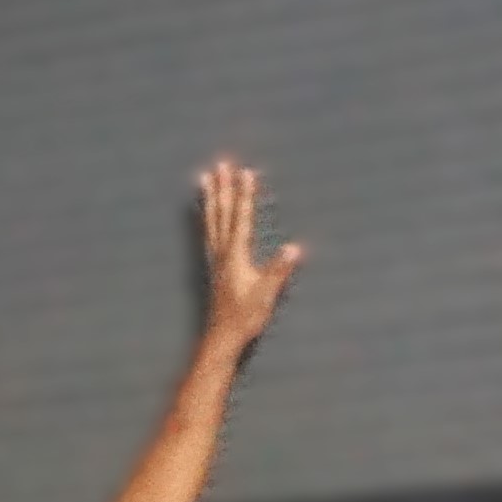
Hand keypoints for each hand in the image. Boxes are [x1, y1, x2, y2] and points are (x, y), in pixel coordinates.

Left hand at [197, 159, 302, 361]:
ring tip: (206, 178)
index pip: (241, 218)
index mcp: (236, 256)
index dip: (244, 194)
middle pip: (222, 213)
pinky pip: (208, 232)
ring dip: (211, 198)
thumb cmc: (244, 317)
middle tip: (222, 164)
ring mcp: (216, 258)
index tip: (246, 172)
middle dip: (224, 188)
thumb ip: (278, 271)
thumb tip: (294, 249)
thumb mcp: (266, 295)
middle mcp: (222, 252)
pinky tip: (207, 212)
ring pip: (212, 220)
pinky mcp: (214, 265)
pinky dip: (207, 216)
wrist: (222, 336)